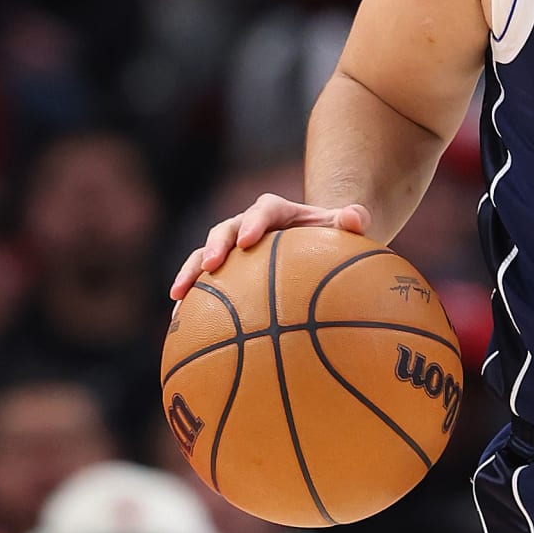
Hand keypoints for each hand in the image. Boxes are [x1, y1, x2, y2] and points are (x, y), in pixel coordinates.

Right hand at [169, 194, 370, 299]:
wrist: (317, 245)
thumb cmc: (333, 237)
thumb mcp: (346, 227)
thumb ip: (353, 219)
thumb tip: (356, 217)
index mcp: (278, 211)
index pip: (264, 209)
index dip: (254, 222)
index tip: (248, 241)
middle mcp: (249, 226)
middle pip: (225, 229)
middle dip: (215, 246)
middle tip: (210, 265)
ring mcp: (233, 249)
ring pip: (204, 256)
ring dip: (190, 272)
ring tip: (177, 295)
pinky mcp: (225, 271)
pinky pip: (204, 284)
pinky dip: (190, 299)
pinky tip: (179, 323)